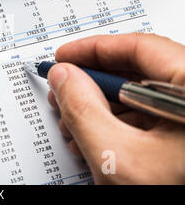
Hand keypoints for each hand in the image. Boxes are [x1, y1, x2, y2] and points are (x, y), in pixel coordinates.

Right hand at [47, 33, 184, 183]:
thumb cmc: (179, 196)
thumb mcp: (119, 158)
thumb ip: (83, 110)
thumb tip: (64, 77)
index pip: (139, 47)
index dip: (93, 48)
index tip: (63, 56)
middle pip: (139, 70)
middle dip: (93, 82)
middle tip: (63, 90)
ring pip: (142, 96)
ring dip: (103, 106)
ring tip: (75, 123)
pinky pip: (151, 117)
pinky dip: (121, 123)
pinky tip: (98, 139)